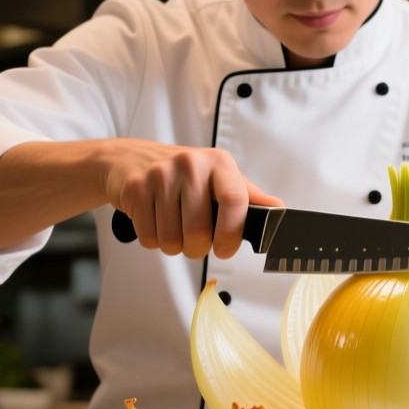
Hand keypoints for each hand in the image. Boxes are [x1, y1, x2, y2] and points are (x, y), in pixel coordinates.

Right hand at [103, 141, 281, 259]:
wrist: (129, 160)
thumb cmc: (181, 174)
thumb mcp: (218, 177)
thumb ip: (248, 196)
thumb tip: (279, 211)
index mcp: (218, 162)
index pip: (234, 200)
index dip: (232, 233)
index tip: (225, 249)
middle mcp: (190, 164)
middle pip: (200, 230)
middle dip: (198, 249)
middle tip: (196, 242)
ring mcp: (160, 176)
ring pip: (173, 239)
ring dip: (175, 247)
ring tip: (174, 229)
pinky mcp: (135, 189)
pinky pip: (149, 237)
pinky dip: (154, 241)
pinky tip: (155, 222)